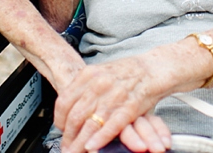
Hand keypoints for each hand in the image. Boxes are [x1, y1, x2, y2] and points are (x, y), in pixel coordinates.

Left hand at [54, 58, 169, 152]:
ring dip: (80, 143)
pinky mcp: (129, 107)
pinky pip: (111, 126)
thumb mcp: (101, 72)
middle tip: (66, 147)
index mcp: (89, 74)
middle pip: (75, 115)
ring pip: (90, 124)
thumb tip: (70, 107)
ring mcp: (114, 95)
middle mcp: (98, 84)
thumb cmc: (127, 72)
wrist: (152, 68)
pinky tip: (91, 147)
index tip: (61, 130)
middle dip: (69, 137)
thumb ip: (85, 87)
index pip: (65, 100)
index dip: (60, 119)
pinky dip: (99, 139)